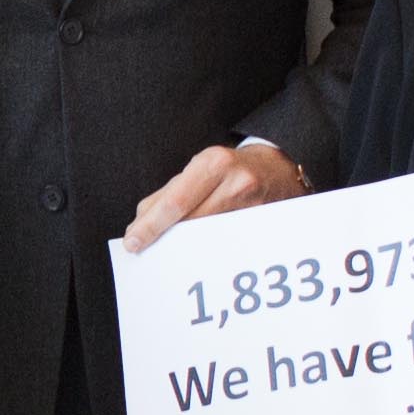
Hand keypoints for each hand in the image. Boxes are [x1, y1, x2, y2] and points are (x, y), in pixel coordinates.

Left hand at [119, 138, 298, 252]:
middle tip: (145, 248)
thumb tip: (141, 223)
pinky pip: (222, 243)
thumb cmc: (232, 167)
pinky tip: (192, 251)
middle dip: (162, 237)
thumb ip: (169, 192)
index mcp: (214, 163)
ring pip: (204, 237)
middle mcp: (236, 184)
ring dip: (180, 245)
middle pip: (189, 223)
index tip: (133, 241)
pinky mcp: (260, 226)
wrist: (279, 168)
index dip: (151, 226)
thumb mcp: (200, 167)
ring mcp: (251, 208)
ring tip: (168, 247)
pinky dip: (202, 248)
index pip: (175, 202)